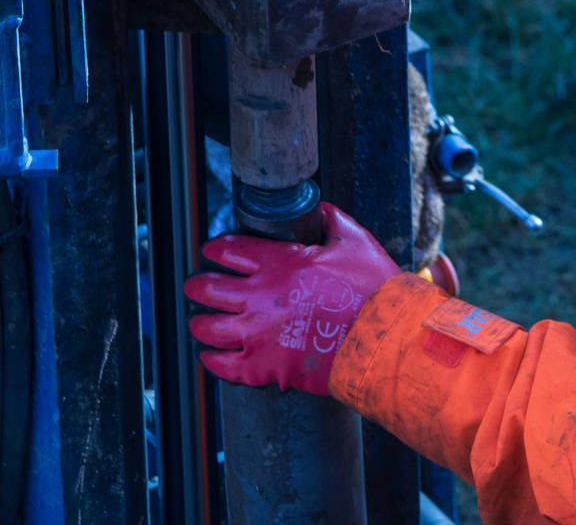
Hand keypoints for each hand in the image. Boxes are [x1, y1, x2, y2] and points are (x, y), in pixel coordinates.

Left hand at [184, 202, 400, 393]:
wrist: (380, 338)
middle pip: (209, 290)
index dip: (216, 249)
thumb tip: (318, 208)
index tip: (212, 251)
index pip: (230, 250)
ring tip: (199, 323)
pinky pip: (225, 367)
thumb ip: (330, 220)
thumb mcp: (353, 240)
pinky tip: (209, 357)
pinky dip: (213, 362)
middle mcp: (259, 298)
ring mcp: (258, 334)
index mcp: (277, 263)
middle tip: (195, 286)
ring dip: (200, 324)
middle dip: (197, 286)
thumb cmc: (370, 288)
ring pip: (209, 329)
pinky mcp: (265, 366)